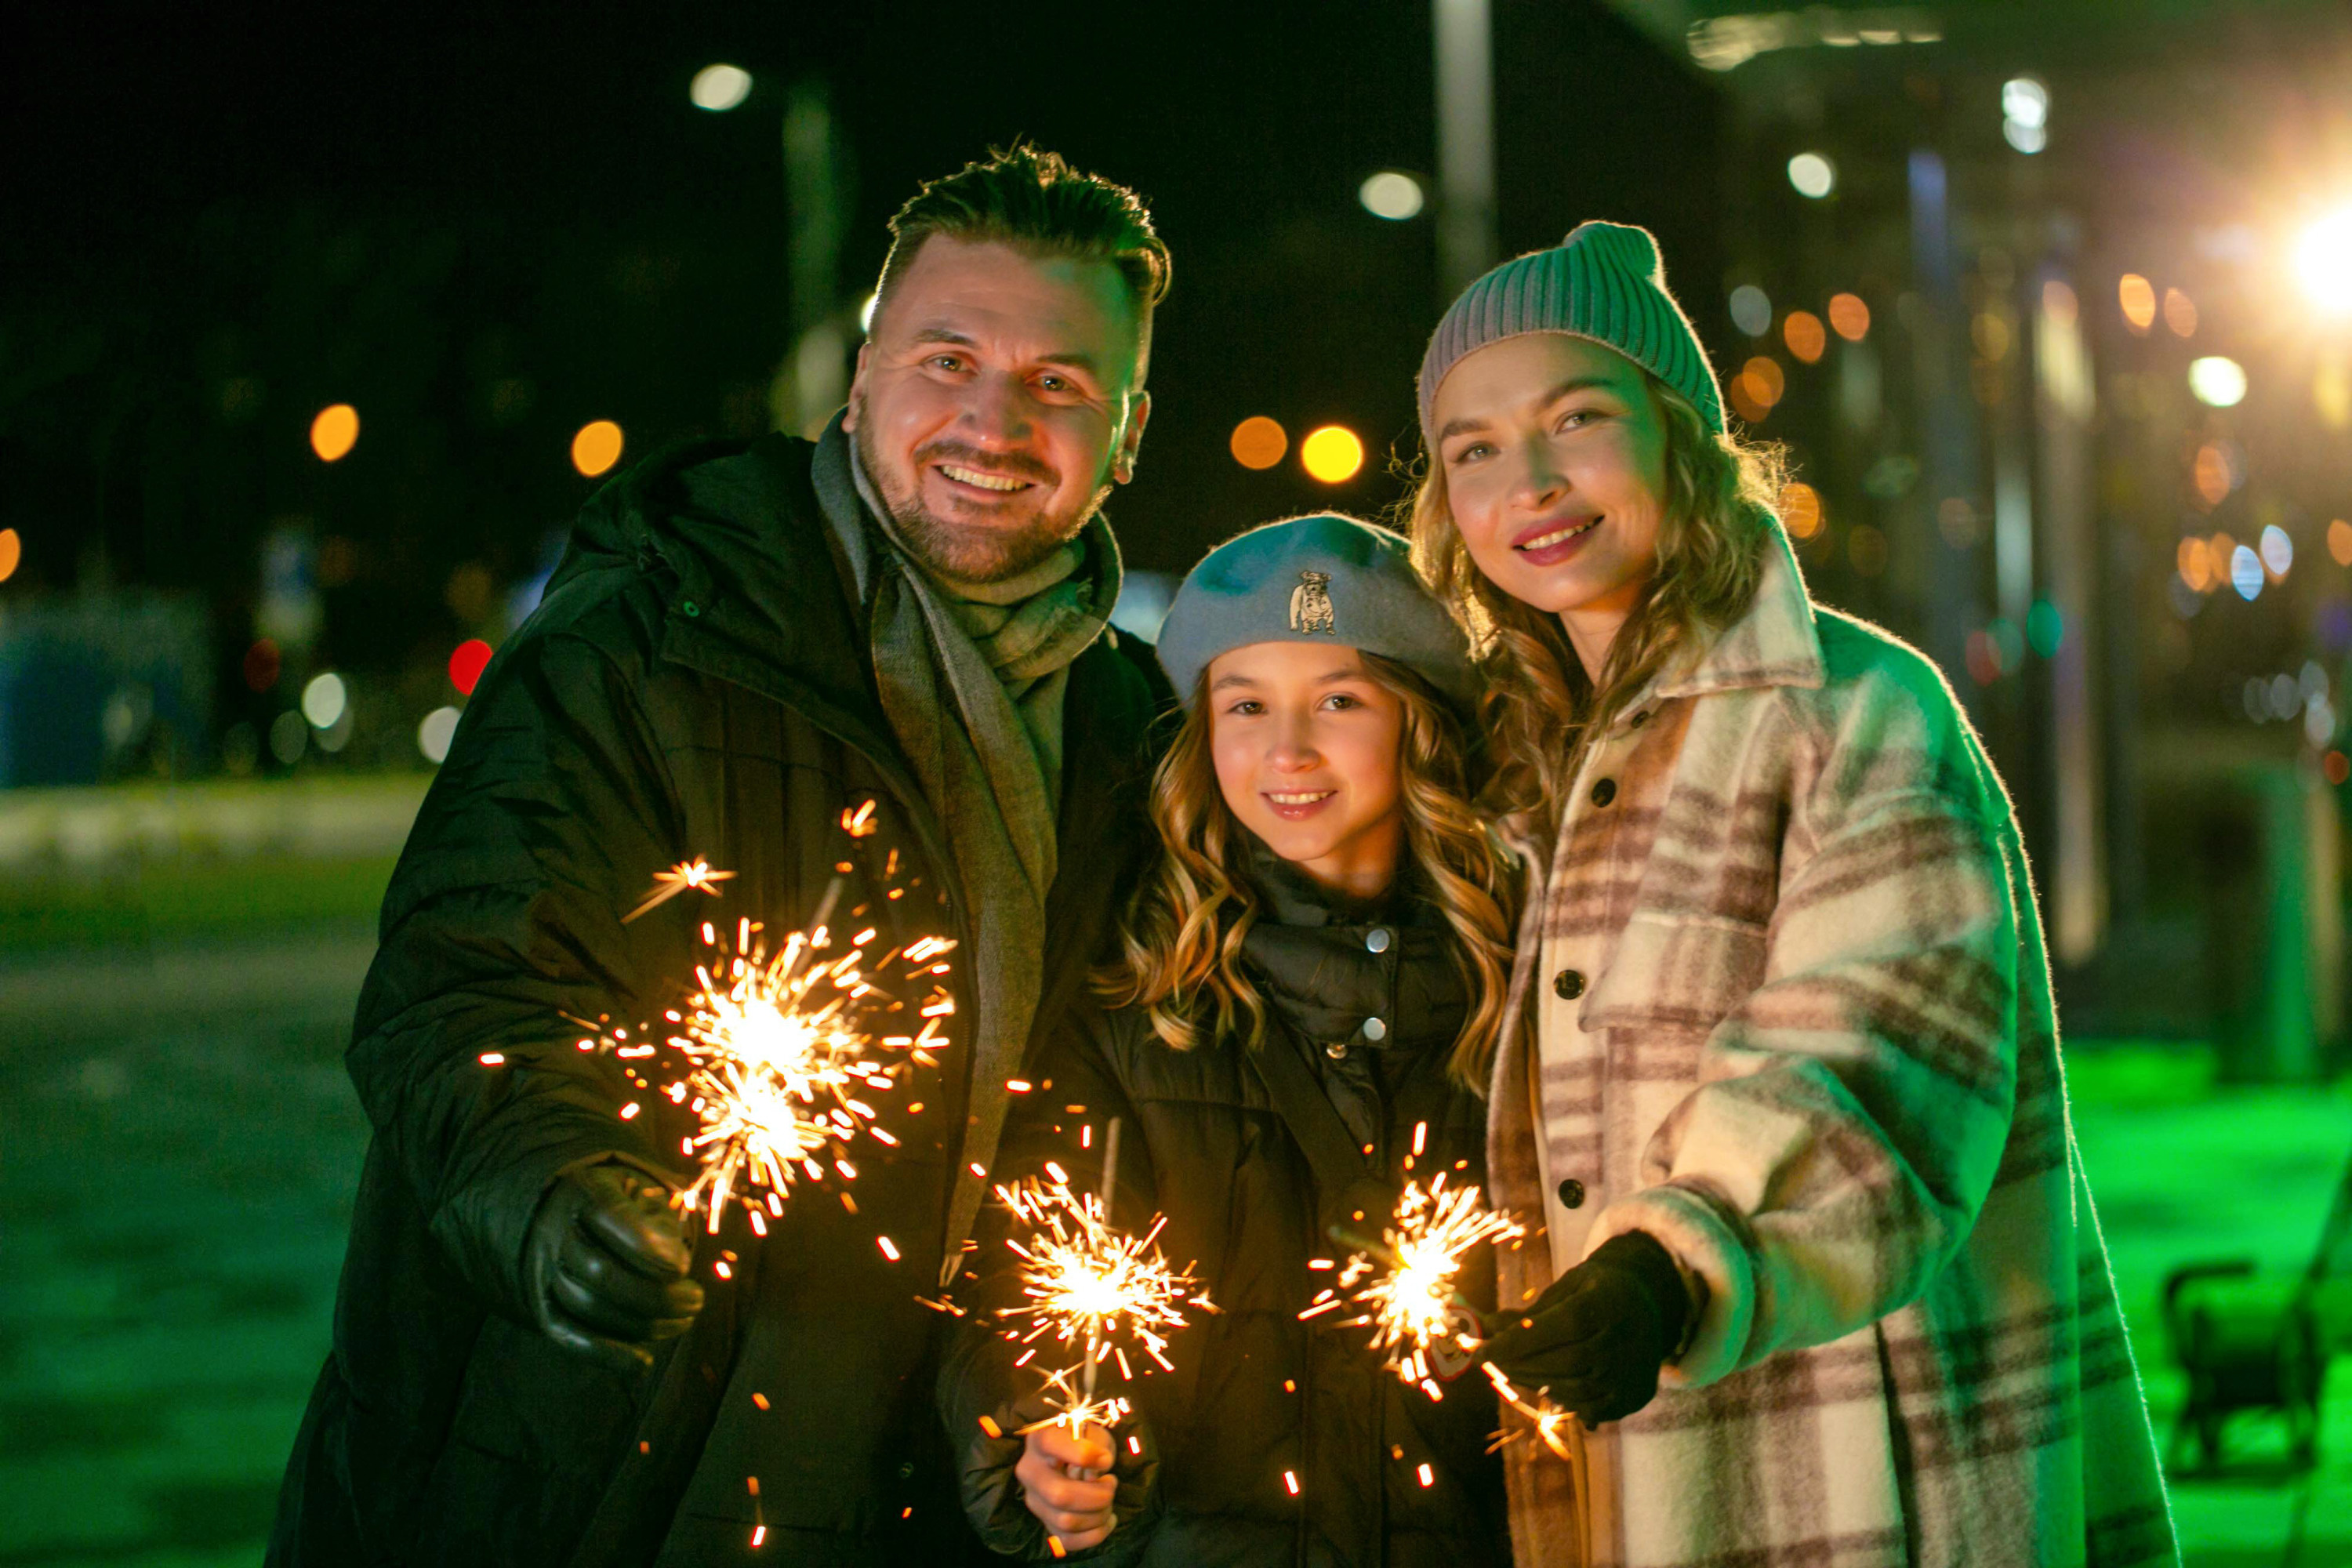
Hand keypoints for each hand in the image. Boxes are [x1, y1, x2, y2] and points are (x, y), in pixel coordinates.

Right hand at [523, 1162, 703, 1371]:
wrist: (569, 1218)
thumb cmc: (626, 1208)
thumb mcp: (646, 1197)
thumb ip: (662, 1225)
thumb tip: (675, 1266)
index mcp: (585, 1191)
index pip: (611, 1216)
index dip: (649, 1248)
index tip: (683, 1267)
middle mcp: (556, 1231)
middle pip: (600, 1273)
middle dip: (656, 1294)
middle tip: (696, 1300)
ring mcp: (544, 1271)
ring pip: (588, 1307)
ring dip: (642, 1323)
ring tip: (684, 1320)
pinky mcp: (543, 1307)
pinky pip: (568, 1337)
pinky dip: (607, 1355)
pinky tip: (643, 1363)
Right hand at [1015, 1421, 1118, 1552]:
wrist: (1075, 1453)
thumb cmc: (1086, 1439)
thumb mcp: (1093, 1430)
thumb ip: (1096, 1445)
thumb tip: (1096, 1472)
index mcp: (1039, 1438)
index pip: (1051, 1444)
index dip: (1084, 1454)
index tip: (1105, 1460)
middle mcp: (1029, 1470)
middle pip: (1059, 1495)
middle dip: (1097, 1496)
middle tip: (1111, 1483)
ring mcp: (1034, 1499)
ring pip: (1065, 1521)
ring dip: (1098, 1514)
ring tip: (1108, 1499)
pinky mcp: (1044, 1521)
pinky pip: (1068, 1541)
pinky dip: (1094, 1535)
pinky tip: (1107, 1520)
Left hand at [1480, 1229, 1689, 1424]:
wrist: (1648, 1304)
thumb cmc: (1595, 1291)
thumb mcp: (1566, 1288)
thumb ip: (1530, 1312)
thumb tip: (1484, 1327)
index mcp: (1611, 1303)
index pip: (1563, 1325)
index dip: (1519, 1340)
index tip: (1480, 1351)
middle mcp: (1627, 1340)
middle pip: (1568, 1360)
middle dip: (1521, 1363)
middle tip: (1490, 1361)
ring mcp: (1635, 1372)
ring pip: (1576, 1388)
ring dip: (1535, 1382)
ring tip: (1511, 1370)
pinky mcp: (1635, 1397)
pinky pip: (1590, 1407)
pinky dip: (1560, 1398)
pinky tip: (1540, 1384)